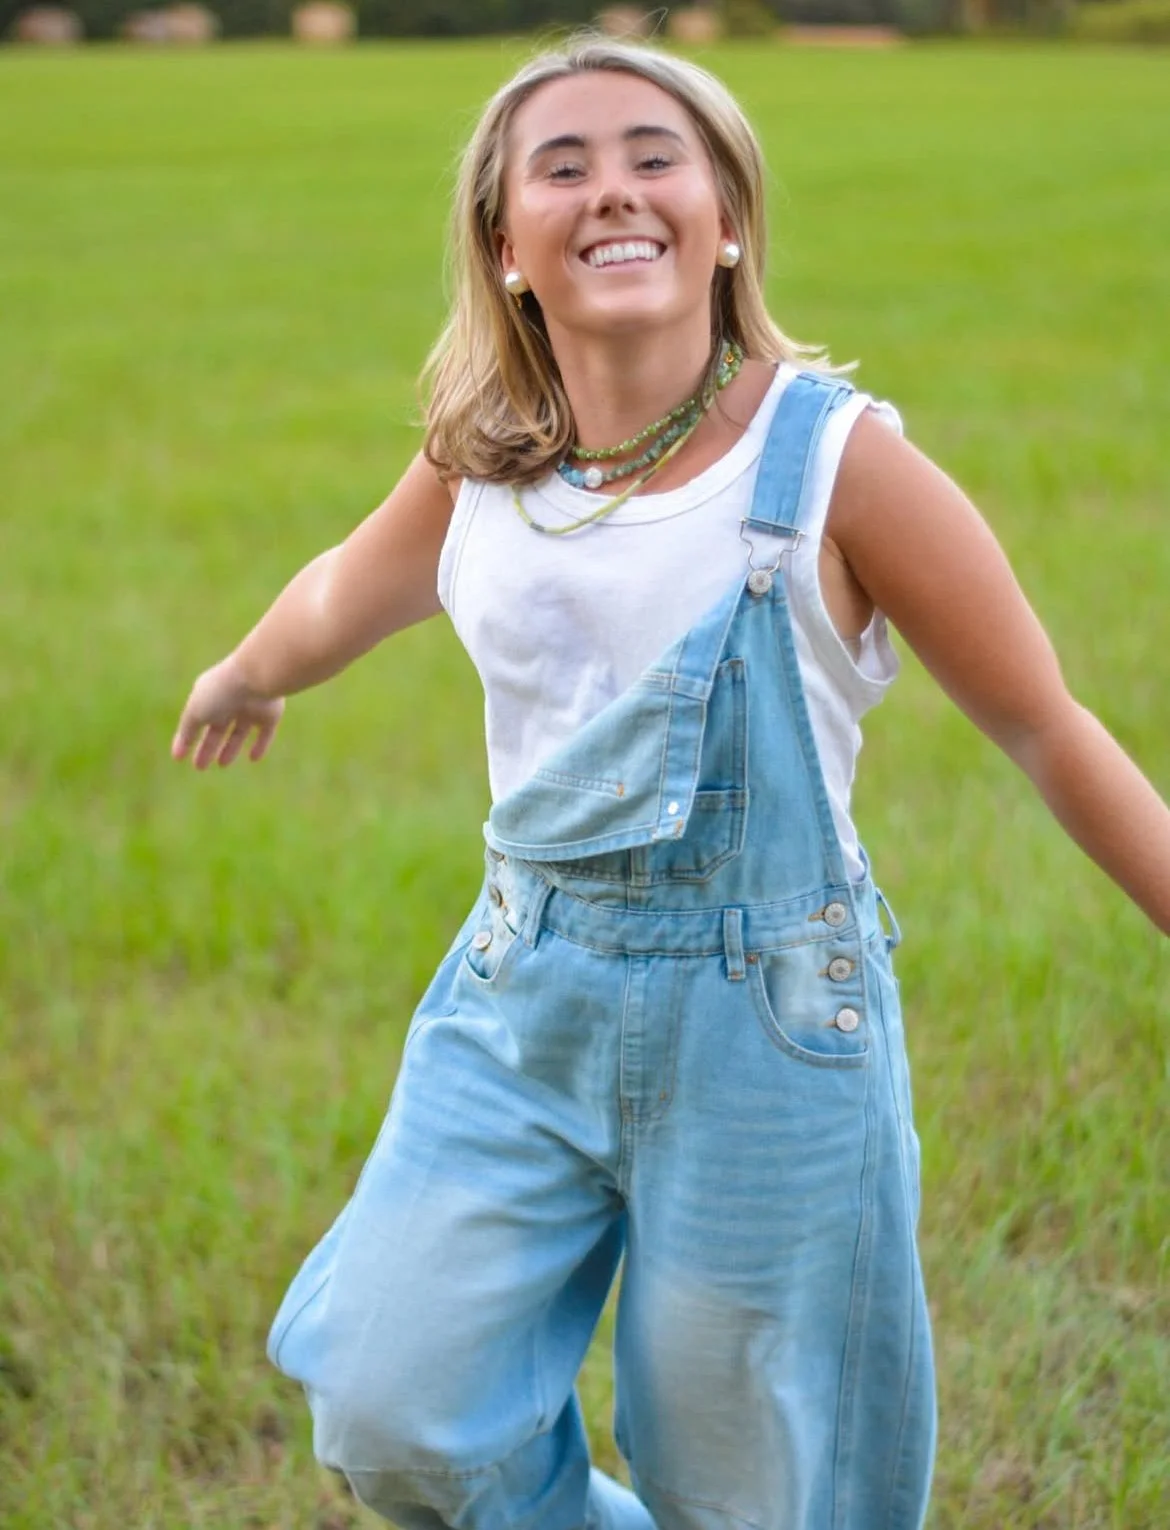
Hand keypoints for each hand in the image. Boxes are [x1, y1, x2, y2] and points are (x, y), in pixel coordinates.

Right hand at [172, 654, 284, 769]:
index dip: (188, 738)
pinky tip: (253, 759)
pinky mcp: (270, 714)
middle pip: (217, 729)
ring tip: (222, 764)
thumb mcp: (196, 712)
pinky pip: (265, 733)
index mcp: (209, 695)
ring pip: (239, 732)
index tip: (180, 757)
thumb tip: (177, 752)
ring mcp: (251, 707)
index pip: (196, 720)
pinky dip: (260, 746)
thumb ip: (186, 732)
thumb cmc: (221, 692)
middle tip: (199, 767)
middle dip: (207, 747)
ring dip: (230, 748)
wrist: (257, 678)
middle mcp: (229, 701)